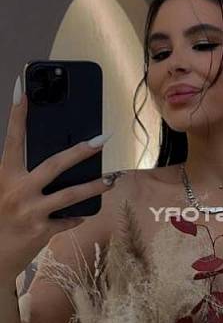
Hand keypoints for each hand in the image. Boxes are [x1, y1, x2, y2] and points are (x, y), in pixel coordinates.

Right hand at [0, 75, 114, 282]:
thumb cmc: (3, 216)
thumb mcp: (7, 190)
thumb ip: (26, 176)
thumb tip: (59, 161)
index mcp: (6, 176)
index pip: (12, 140)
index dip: (17, 115)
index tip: (22, 91)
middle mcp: (17, 192)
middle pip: (54, 164)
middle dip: (80, 150)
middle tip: (101, 138)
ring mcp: (31, 212)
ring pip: (70, 194)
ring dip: (94, 186)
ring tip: (110, 179)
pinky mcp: (42, 231)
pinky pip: (68, 219)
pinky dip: (78, 215)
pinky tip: (88, 211)